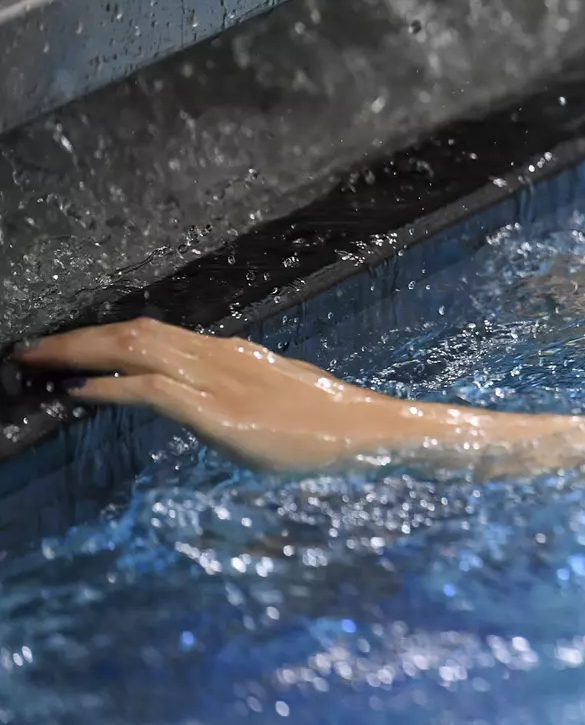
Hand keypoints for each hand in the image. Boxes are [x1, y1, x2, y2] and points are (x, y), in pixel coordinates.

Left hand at [12, 318, 424, 470]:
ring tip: (40, 362)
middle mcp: (222, 357)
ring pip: (138, 350)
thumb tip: (206, 404)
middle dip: (78, 338)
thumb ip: (238, 396)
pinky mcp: (222, 414)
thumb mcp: (277, 400)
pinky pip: (154, 391)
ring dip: (82, 353)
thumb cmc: (330, 426)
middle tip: (31, 349)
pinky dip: (111, 389)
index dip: (105, 336)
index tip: (68, 349)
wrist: (370, 431)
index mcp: (232, 354)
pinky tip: (81, 394)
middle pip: (137, 332)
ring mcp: (221, 382)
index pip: (157, 333)